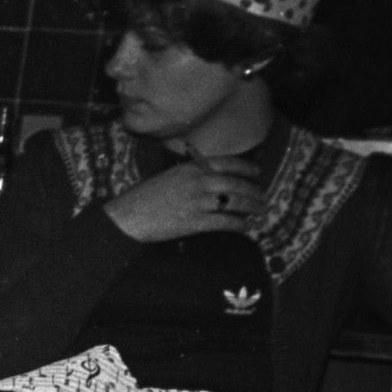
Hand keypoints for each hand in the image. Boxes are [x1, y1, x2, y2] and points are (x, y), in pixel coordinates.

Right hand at [102, 154, 259, 243]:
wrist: (127, 217)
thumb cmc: (141, 198)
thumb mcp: (167, 177)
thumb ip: (190, 175)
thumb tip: (210, 180)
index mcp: (191, 168)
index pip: (228, 163)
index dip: (246, 168)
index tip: (257, 173)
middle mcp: (199, 182)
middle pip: (236, 184)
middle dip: (254, 191)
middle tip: (264, 198)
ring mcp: (199, 202)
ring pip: (235, 203)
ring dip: (252, 208)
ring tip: (261, 212)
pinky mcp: (196, 222)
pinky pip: (225, 222)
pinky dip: (238, 225)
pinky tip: (245, 228)